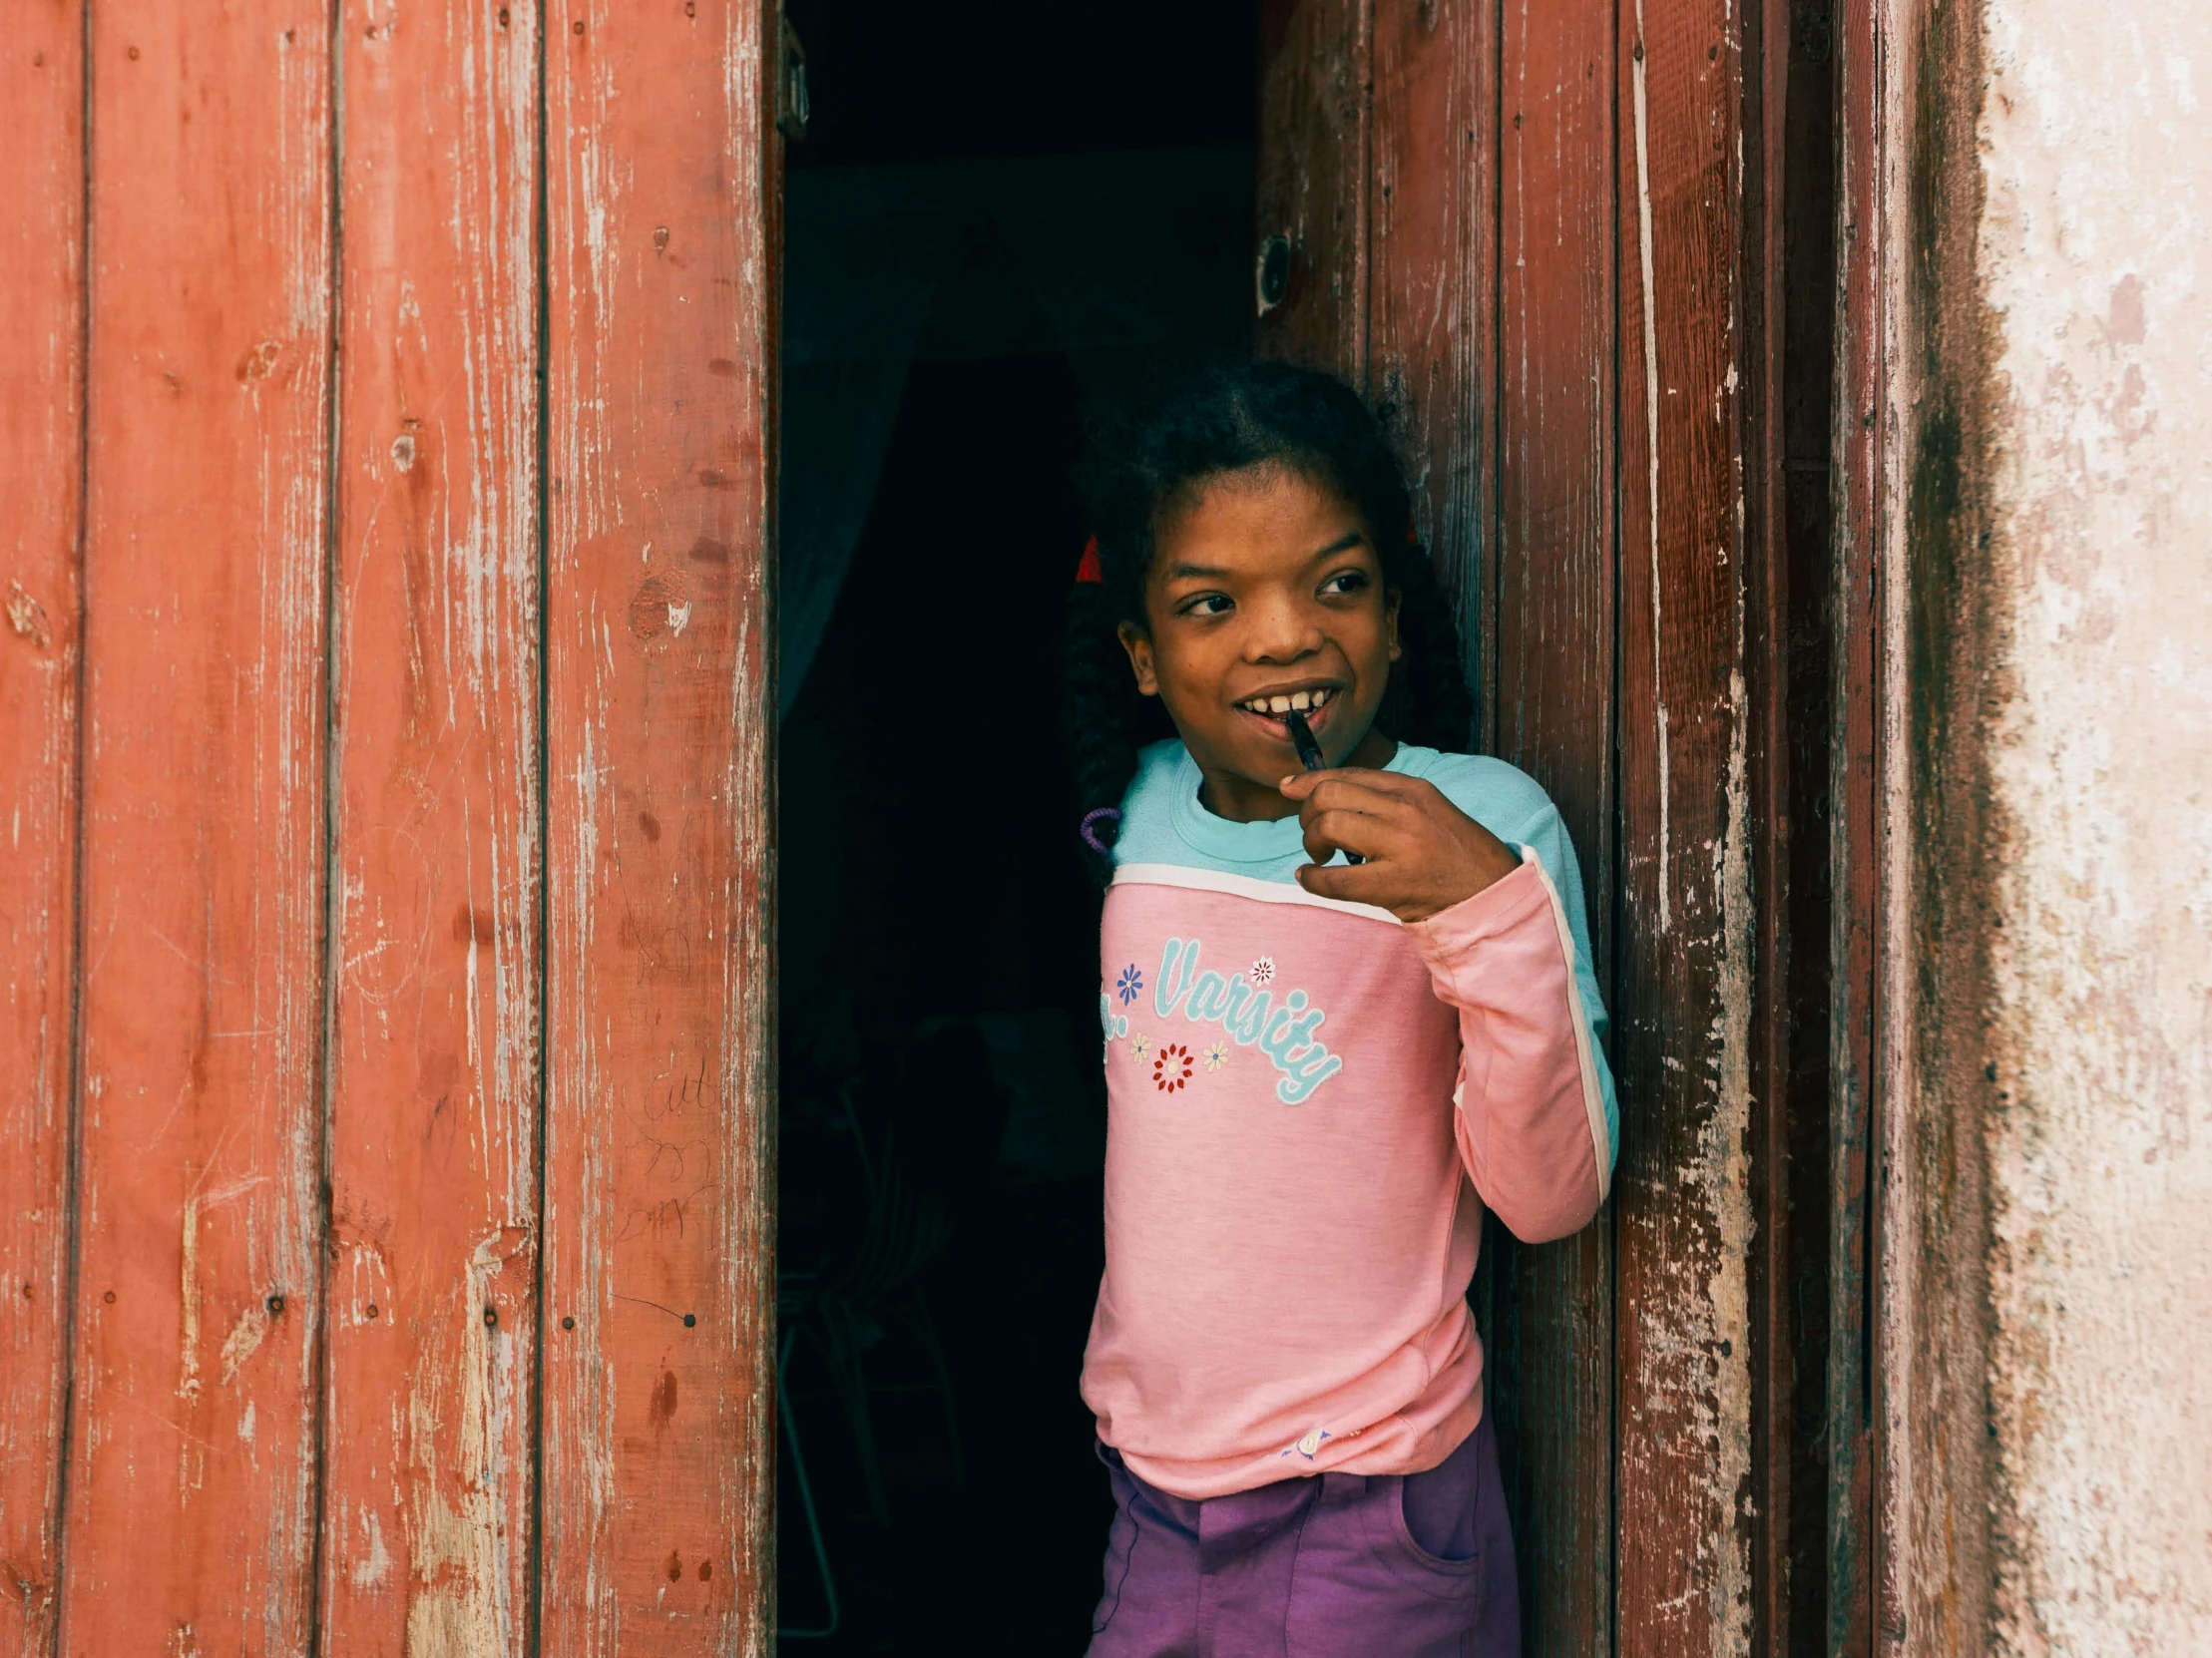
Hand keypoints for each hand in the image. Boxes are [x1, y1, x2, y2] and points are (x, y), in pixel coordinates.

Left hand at [1278, 768, 1521, 921]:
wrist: (1491, 892)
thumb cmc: (1453, 853)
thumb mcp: (1427, 810)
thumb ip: (1382, 798)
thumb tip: (1317, 788)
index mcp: (1413, 789)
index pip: (1348, 774)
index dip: (1310, 780)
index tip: (1288, 787)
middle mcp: (1405, 810)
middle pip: (1329, 795)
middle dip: (1308, 814)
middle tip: (1315, 836)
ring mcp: (1401, 846)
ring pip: (1328, 827)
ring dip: (1312, 843)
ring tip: (1322, 857)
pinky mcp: (1394, 884)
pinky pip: (1335, 879)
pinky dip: (1313, 879)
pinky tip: (1311, 878)